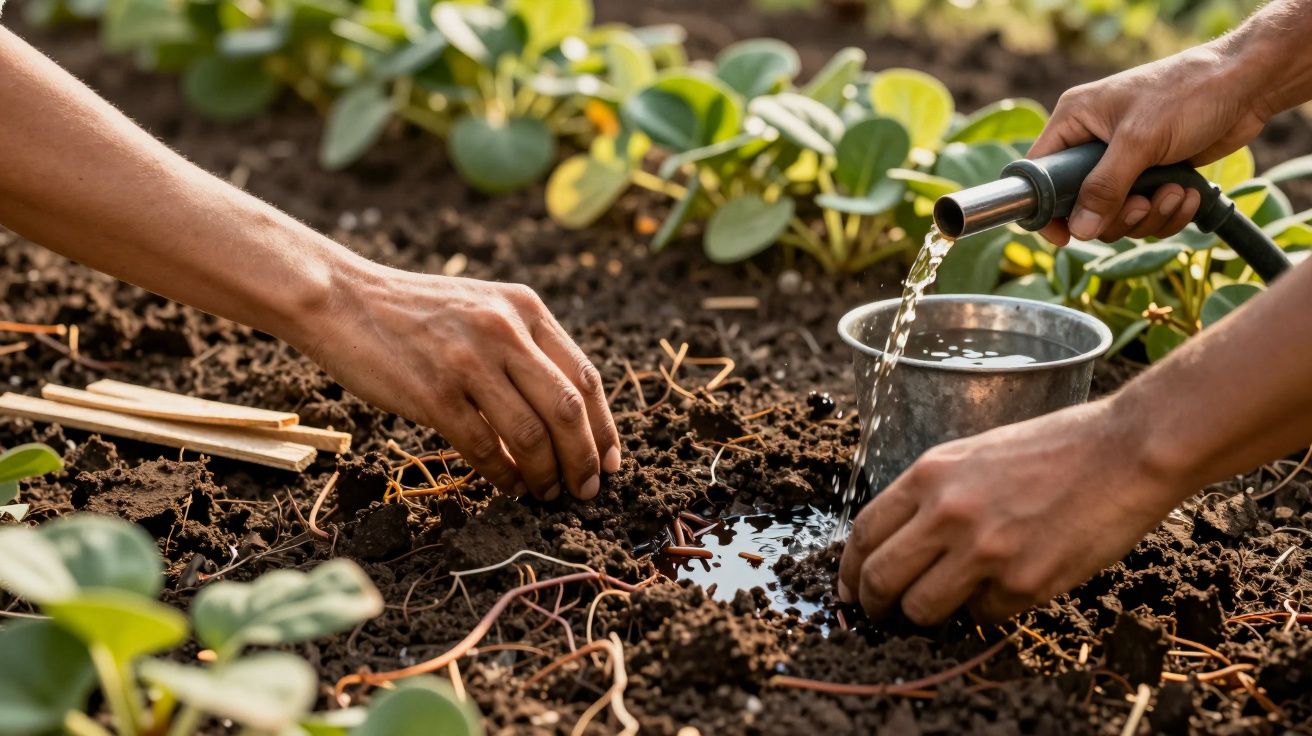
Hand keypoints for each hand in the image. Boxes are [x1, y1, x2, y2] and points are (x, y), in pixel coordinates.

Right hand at [302, 260, 620, 500]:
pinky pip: (484, 448)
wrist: (342, 299)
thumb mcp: (484, 307)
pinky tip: (508, 486)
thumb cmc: (416, 313)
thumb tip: (570, 414)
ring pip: (531, 435)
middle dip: (584, 460)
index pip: (585, 377)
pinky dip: (504, 475)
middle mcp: (504, 330)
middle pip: (568, 410)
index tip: (610, 462)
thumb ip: (525, 345)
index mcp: (525, 308)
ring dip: (546, 475)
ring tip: (546, 493)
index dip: (604, 427)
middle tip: (586, 489)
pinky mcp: (434, 393)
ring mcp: (468, 362)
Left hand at [836, 398, 1188, 624]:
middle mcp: (948, 514)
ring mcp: (985, 552)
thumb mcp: (975, 453)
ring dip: (930, 614)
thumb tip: (902, 541)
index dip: (849, 569)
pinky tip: (1007, 585)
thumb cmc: (1055, 447)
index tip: (851, 588)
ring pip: (923, 609)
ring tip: (950, 601)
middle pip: (882, 578)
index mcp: (930, 475)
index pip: (864, 533)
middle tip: (881, 614)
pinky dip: (988, 610)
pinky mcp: (1024, 583)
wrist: (1124, 451)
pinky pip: (984, 616)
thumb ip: (934, 493)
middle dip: (875, 604)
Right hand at [1031, 44, 1271, 245]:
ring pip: (1116, 215)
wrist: (1246, 85)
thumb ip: (1104, 187)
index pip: (1040, 174)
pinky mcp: (1152, 175)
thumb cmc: (1187, 94)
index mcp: (1075, 122)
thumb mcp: (1139, 140)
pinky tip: (1188, 194)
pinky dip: (1169, 212)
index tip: (1064, 237)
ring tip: (1174, 192)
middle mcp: (1092, 143)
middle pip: (1081, 206)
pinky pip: (1147, 214)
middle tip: (1140, 205)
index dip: (1047, 210)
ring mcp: (1124, 161)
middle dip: (1116, 215)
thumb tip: (1079, 231)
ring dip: (1149, 215)